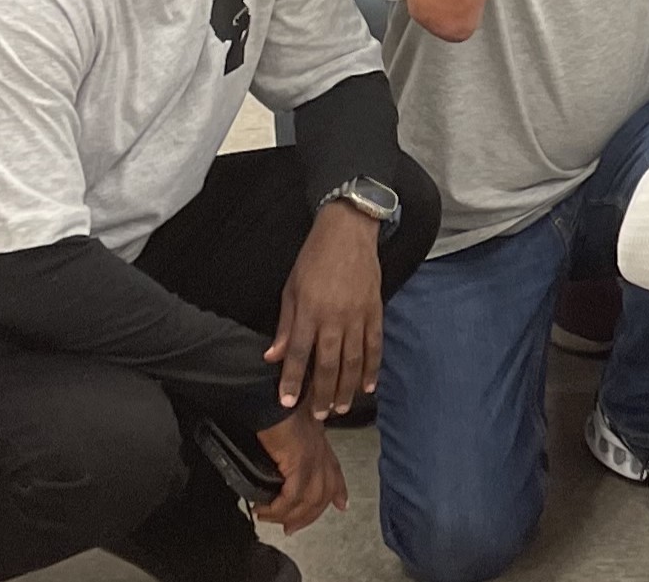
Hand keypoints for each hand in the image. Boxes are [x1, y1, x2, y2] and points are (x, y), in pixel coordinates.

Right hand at [251, 407, 346, 530]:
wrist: (268, 397)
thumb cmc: (274, 408)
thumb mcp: (287, 429)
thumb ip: (291, 445)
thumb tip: (280, 461)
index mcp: (319, 442)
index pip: (335, 472)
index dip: (339, 490)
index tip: (341, 505)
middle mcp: (320, 452)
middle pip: (323, 494)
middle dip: (308, 516)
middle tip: (290, 528)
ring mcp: (312, 458)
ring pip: (310, 500)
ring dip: (288, 516)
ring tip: (269, 518)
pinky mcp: (299, 462)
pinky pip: (293, 496)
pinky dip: (278, 508)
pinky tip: (263, 509)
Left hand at [267, 201, 383, 414]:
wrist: (349, 232)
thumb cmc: (313, 259)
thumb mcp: (290, 288)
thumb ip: (285, 326)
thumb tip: (272, 357)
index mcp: (309, 311)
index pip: (299, 354)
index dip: (293, 380)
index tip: (288, 402)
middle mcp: (334, 318)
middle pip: (329, 364)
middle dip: (323, 393)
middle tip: (320, 415)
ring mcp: (358, 316)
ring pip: (353, 361)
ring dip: (348, 388)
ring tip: (342, 409)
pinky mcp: (375, 312)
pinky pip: (375, 346)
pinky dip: (373, 368)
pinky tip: (369, 386)